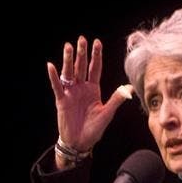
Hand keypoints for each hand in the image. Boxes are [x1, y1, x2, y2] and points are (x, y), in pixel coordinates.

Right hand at [48, 36, 132, 153]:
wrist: (80, 143)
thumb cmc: (94, 130)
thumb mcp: (107, 114)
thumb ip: (116, 100)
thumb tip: (130, 88)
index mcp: (93, 89)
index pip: (95, 69)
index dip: (96, 56)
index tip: (97, 43)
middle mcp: (81, 88)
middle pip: (81, 67)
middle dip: (82, 53)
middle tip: (82, 39)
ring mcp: (71, 93)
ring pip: (69, 73)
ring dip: (68, 60)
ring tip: (68, 46)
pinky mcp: (61, 101)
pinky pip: (57, 87)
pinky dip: (54, 77)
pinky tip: (52, 66)